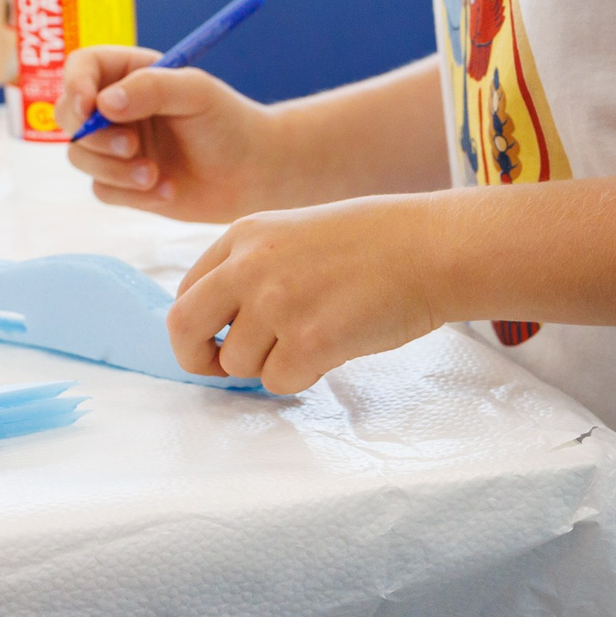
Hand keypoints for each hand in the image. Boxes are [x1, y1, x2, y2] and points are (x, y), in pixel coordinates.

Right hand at [59, 46, 283, 222]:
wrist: (254, 173)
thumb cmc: (229, 122)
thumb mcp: (196, 94)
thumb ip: (151, 89)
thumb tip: (102, 103)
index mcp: (132, 73)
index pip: (83, 67)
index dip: (75, 86)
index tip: (88, 108)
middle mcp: (118, 108)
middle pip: (68, 115)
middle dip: (94, 135)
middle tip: (131, 145)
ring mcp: (118, 146)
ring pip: (80, 156)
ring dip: (113, 169)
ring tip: (154, 175)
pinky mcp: (124, 183)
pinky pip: (102, 190)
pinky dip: (131, 194)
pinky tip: (168, 190)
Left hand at [168, 194, 449, 393]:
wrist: (430, 247)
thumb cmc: (375, 242)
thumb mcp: (296, 234)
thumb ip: (254, 270)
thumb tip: (224, 325)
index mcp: (244, 235)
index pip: (187, 292)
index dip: (198, 326)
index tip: (215, 341)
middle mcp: (249, 266)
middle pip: (185, 328)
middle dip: (199, 359)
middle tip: (223, 370)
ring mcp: (277, 304)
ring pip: (239, 365)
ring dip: (271, 366)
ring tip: (316, 339)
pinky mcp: (308, 342)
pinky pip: (279, 382)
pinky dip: (303, 376)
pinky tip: (336, 347)